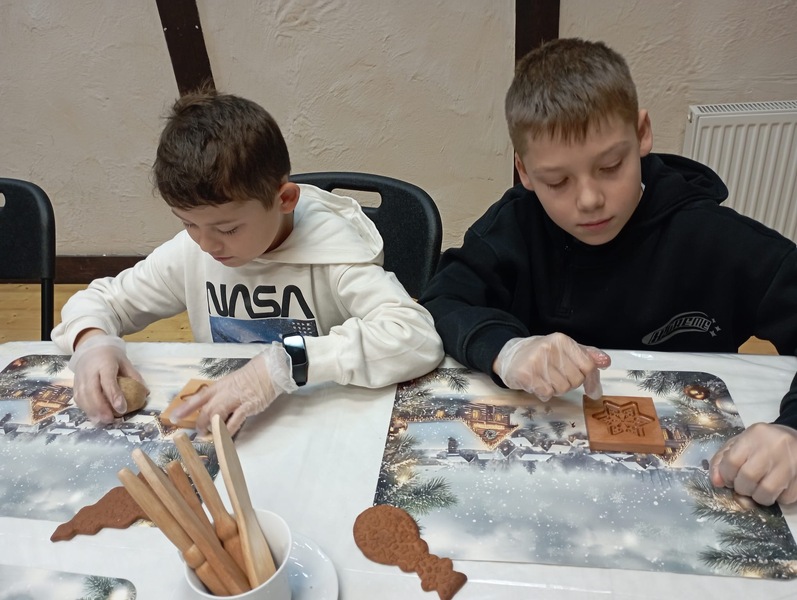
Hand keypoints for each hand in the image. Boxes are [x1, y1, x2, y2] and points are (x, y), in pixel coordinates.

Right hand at [69, 333, 147, 423]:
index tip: (122, 409)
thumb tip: (146, 393)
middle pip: (92, 390)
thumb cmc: (111, 357)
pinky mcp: (74, 384)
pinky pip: (78, 398)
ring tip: (102, 422)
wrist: (91, 348)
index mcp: (105, 364)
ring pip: (82, 396)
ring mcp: (80, 377)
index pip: (108, 380)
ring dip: (92, 411)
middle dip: (100, 407)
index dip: (114, 395)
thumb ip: (134, 377)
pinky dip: (85, 409)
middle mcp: (89, 371)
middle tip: (110, 420)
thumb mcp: (125, 362)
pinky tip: (93, 417)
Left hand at [171, 343, 298, 434]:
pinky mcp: (247, 407)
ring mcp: (235, 400)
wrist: (267, 372)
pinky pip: (234, 422)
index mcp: (218, 387)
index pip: (197, 398)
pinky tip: (224, 438)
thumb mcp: (230, 384)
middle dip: (199, 423)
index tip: (174, 417)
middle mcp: (223, 393)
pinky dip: (227, 432)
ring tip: (209, 436)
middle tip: (198, 432)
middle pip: (205, 410)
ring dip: (211, 428)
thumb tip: (211, 410)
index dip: (185, 408)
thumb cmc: (249, 378)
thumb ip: (220, 395)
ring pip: (216, 416)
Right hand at [493, 333, 610, 400]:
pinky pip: (547, 393)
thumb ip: (587, 355)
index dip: (592, 380)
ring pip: (562, 388)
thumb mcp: (565, 350)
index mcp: (562, 340)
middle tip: (556, 376)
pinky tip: (537, 384)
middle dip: (569, 384)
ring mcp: (536, 361)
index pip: (588, 365)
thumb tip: (606, 362)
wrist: (510, 356)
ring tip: (545, 379)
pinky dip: (544, 393)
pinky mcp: (525, 374)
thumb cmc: (542, 354)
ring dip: (555, 389)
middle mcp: (550, 348)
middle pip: (576, 380)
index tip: (592, 390)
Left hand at [709, 423, 796, 505]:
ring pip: (766, 492)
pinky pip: (785, 498)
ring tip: (758, 489)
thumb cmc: (761, 443)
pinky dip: (777, 498)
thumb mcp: (739, 444)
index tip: (728, 479)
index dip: (726, 475)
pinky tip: (776, 488)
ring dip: (758, 496)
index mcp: (754, 435)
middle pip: (748, 478)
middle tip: (744, 485)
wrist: (796, 440)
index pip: (731, 461)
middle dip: (741, 487)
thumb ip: (721, 461)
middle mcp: (773, 447)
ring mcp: (790, 463)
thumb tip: (716, 482)